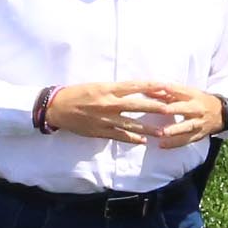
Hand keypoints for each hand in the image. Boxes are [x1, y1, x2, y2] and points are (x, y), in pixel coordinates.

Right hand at [41, 82, 188, 142]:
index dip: (150, 87)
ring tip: (162, 132)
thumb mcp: (96, 86)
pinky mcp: (100, 131)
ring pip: (131, 125)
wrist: (57, 107)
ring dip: (147, 129)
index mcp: (107, 89)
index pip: (133, 87)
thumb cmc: (76, 93)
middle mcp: (108, 104)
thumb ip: (114, 90)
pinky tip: (142, 142)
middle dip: (155, 108)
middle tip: (171, 110)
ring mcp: (105, 119)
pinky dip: (131, 139)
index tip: (165, 87)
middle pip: (136, 105)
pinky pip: (119, 136)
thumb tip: (133, 91)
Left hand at [122, 83, 227, 148]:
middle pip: (185, 108)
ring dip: (175, 130)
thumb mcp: (188, 94)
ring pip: (187, 127)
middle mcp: (197, 109)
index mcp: (194, 96)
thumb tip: (147, 90)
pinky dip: (174, 143)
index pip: (182, 91)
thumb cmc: (198, 101)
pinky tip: (162, 145)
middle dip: (174, 109)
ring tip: (162, 133)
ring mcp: (199, 123)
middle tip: (163, 110)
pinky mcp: (198, 135)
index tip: (160, 88)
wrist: (221, 114)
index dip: (172, 89)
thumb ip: (168, 93)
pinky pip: (186, 140)